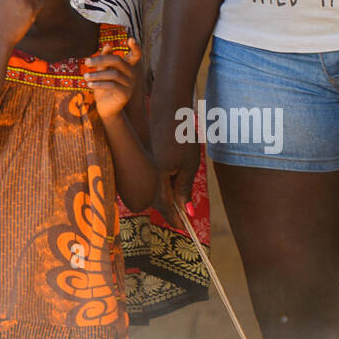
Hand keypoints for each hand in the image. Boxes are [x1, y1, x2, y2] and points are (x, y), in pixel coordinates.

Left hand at [85, 37, 141, 122]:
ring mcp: (130, 84)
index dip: (136, 47)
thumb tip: (108, 46)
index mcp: (128, 67)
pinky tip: (89, 85)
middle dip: (100, 60)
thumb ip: (104, 60)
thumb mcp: (102, 72)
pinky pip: (112, 85)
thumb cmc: (103, 88)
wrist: (105, 108)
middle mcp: (132, 74)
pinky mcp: (125, 94)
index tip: (131, 38)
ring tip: (85, 77)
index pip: (136, 55)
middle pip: (118, 61)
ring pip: (113, 74)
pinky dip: (99, 84)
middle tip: (86, 62)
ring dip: (97, 75)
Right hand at [150, 108, 200, 227]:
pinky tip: (171, 184)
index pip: (165, 205)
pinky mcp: (149, 159)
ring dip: (168, 197)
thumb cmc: (181, 136)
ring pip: (157, 189)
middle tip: (182, 220)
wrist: (168, 111)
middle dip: (170, 211)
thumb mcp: (189, 165)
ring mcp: (148, 166)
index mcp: (159, 176)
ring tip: (179, 204)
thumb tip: (185, 210)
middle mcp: (150, 173)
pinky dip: (164, 185)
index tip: (183, 228)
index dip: (174, 218)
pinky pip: (155, 178)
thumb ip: (184, 188)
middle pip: (159, 200)